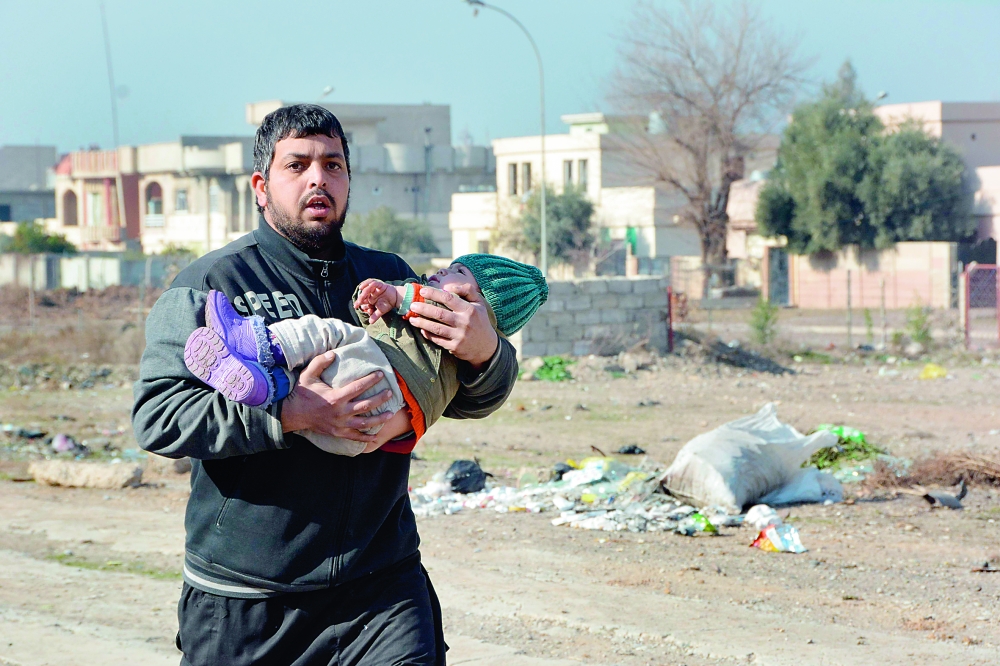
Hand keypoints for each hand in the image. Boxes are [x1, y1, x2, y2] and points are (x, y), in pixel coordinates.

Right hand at [279, 351, 393, 440]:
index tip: (381, 374)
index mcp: (336, 397)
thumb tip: (333, 353)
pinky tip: (376, 436)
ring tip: (391, 414)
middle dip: (380, 399)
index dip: (371, 380)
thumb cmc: (302, 393)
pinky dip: (366, 438)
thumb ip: (320, 362)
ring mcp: (340, 424)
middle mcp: (340, 412)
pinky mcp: (338, 433)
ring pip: (364, 423)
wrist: (293, 414)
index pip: (358, 387)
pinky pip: (354, 437)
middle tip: (390, 393)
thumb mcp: (308, 375)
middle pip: (366, 405)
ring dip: (379, 419)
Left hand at [355, 279, 398, 323]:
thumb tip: (370, 322)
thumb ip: (375, 316)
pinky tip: (362, 288)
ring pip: (367, 289)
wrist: (397, 299)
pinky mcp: (379, 285)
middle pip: (363, 295)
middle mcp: (371, 293)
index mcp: (370, 299)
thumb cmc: (388, 304)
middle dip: (360, 299)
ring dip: (363, 293)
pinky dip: (367, 284)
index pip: (363, 300)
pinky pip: (372, 283)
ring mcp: (375, 288)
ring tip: (360, 298)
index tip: (356, 307)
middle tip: (357, 304)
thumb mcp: (381, 311)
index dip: (359, 303)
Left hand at [406, 283, 498, 370]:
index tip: (422, 290)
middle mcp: (464, 323)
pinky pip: (438, 340)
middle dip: (423, 309)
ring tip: (411, 318)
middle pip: (439, 314)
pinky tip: (421, 329)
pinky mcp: (455, 347)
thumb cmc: (480, 321)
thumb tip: (451, 286)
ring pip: (436, 328)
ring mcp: (459, 336)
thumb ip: (467, 290)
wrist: (487, 347)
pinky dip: (428, 334)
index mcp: (469, 310)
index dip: (434, 293)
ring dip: (422, 323)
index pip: (448, 299)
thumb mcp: (479, 303)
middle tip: (412, 305)